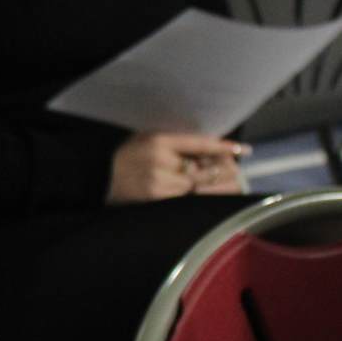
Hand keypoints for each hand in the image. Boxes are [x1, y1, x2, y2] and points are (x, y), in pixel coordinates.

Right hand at [107, 132, 246, 203]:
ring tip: (224, 185)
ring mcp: (159, 185)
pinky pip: (188, 201)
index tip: (243, 150)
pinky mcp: (157, 201)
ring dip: (213, 188)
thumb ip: (178, 144)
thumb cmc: (128, 156)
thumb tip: (214, 152)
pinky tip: (206, 197)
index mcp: (159, 141)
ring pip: (198, 189)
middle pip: (203, 171)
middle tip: (233, 172)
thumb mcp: (150, 139)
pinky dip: (200, 199)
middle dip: (221, 173)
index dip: (222, 148)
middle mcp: (160, 162)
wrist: (99, 177)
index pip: (199, 144)